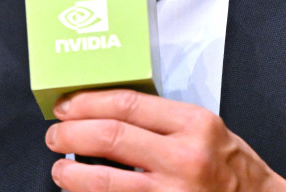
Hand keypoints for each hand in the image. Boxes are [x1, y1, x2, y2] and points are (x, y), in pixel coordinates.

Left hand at [46, 90, 285, 191]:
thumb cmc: (230, 167)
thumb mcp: (205, 128)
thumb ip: (162, 120)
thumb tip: (105, 111)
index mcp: (194, 124)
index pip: (127, 104)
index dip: (88, 103)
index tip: (67, 106)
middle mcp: (184, 158)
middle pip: (110, 137)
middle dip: (71, 135)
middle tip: (55, 135)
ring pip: (106, 182)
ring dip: (72, 175)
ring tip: (60, 170)